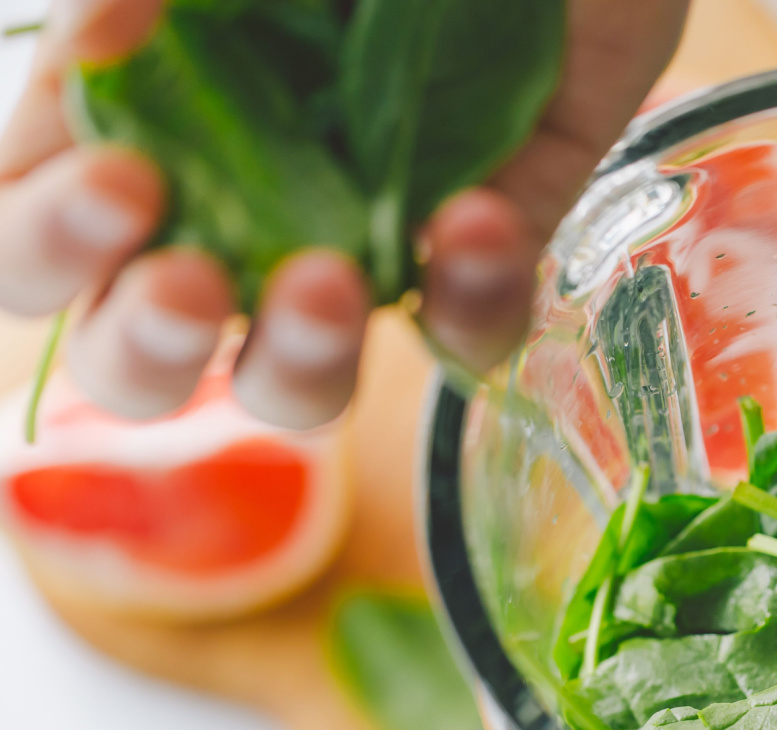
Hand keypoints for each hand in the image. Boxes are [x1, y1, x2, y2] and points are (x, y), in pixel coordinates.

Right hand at [0, 0, 688, 426]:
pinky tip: (477, 218)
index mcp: (139, 129)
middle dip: (142, 346)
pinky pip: (468, 334)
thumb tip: (103, 37)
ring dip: (299, 363)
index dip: (50, 244)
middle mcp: (234, 216)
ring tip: (329, 282)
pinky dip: (471, 298)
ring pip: (299, 389)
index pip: (40, 244)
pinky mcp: (477, 262)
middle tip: (191, 284)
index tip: (123, 181)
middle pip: (138, 361)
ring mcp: (356, 252)